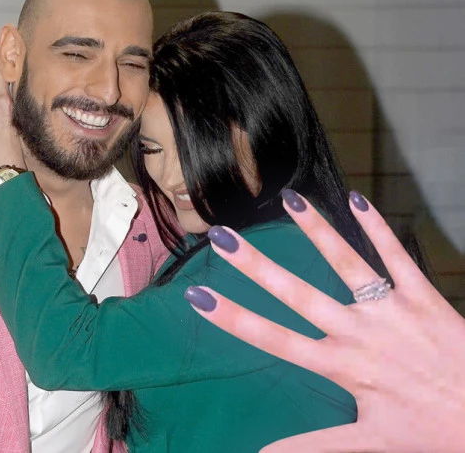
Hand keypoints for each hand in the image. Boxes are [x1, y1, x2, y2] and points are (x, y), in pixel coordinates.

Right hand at [186, 191, 464, 452]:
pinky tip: (357, 199)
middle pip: (297, 294)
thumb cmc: (429, 431)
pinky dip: (378, 228)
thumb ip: (311, 445)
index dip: (234, 318)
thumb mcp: (368, 442)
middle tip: (222, 237)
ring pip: (347, 264)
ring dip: (317, 231)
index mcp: (341, 366)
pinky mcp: (423, 297)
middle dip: (255, 266)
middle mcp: (359, 333)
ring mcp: (392, 311)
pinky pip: (397, 257)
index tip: (199, 296)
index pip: (275, 339)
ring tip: (290, 200)